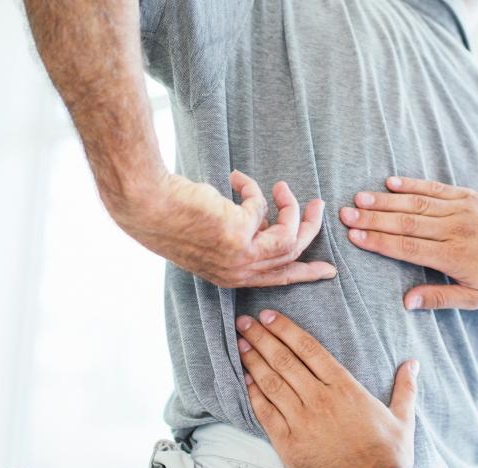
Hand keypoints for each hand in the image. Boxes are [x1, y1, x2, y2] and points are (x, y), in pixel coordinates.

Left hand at [108, 170, 336, 287]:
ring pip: (289, 235)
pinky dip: (252, 188)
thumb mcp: (215, 236)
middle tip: (318, 206)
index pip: (278, 279)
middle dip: (311, 229)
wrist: (148, 206)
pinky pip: (262, 207)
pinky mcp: (240, 233)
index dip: (306, 273)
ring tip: (282, 186)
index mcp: (232, 277)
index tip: (328, 271)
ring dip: (291, 207)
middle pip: (293, 255)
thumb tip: (265, 221)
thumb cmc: (173, 216)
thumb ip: (243, 235)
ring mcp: (241, 256)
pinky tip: (235, 177)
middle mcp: (239, 272)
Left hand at [234, 310, 418, 467]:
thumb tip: (412, 363)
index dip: (286, 329)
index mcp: (345, 387)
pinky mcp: (288, 443)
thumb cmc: (389, 455)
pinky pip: (266, 413)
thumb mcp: (402, 417)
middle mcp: (320, 398)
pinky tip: (244, 380)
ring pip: (272, 382)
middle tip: (244, 322)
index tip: (268, 316)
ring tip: (240, 344)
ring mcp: (302, 420)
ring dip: (253, 361)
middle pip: (284, 360)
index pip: (309, 349)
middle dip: (261, 338)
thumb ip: (405, 387)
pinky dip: (253, 394)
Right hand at [340, 176, 477, 309]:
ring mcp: (460, 209)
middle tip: (345, 214)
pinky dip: (412, 184)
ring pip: (416, 202)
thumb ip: (439, 299)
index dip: (379, 241)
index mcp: (453, 256)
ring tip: (359, 198)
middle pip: (406, 222)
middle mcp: (454, 229)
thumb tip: (405, 302)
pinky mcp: (467, 195)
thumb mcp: (475, 298)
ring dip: (385, 200)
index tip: (354, 236)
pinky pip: (435, 188)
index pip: (408, 247)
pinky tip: (390, 182)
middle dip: (373, 218)